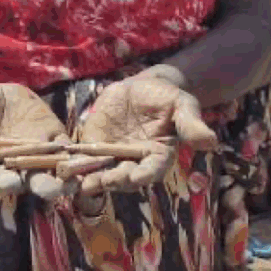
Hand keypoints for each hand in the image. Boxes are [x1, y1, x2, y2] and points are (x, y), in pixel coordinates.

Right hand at [0, 83, 72, 199]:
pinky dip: (78, 152)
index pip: (2, 178)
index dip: (8, 181)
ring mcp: (37, 151)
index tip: (15, 183)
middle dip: (47, 186)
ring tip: (80, 177)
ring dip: (69, 174)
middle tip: (59, 190)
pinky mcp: (51, 134)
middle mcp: (18, 165)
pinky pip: (67, 145)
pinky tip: (90, 155)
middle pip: (34, 181)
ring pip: (56, 168)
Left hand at [73, 76, 217, 195]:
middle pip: (121, 177)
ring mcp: (112, 156)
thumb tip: (211, 141)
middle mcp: (134, 163)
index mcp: (157, 157)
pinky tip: (59, 164)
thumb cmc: (168, 98)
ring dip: (87, 177)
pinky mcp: (93, 144)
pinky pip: (82, 156)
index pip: (150, 171)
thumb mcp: (183, 106)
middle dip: (109, 180)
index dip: (142, 175)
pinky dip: (71, 161)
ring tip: (75, 181)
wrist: (144, 87)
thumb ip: (192, 125)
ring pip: (99, 171)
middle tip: (97, 183)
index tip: (134, 178)